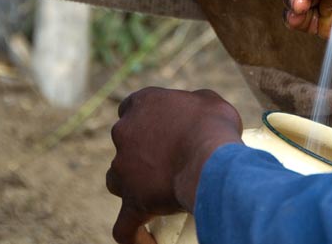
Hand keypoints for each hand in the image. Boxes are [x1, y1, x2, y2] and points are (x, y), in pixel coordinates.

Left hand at [106, 88, 243, 243]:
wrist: (211, 159)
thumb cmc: (213, 126)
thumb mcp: (209, 101)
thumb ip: (194, 102)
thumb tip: (196, 113)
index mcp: (143, 103)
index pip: (132, 107)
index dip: (145, 118)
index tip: (161, 128)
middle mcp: (125, 132)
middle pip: (125, 143)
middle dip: (140, 152)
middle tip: (168, 161)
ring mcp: (123, 168)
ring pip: (117, 179)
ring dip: (130, 185)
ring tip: (155, 194)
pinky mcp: (131, 200)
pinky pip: (124, 225)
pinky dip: (132, 234)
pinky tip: (142, 240)